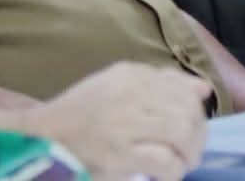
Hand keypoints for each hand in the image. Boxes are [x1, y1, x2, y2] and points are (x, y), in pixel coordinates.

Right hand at [20, 62, 210, 180]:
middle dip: (197, 134)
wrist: (41, 140)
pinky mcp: (120, 156)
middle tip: (191, 150)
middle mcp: (130, 94)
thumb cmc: (81, 114)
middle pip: (186, 111)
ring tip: (184, 163)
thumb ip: (161, 83)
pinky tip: (168, 175)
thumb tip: (204, 90)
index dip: (195, 110)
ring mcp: (125, 125)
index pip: (181, 87)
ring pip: (181, 134)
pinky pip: (165, 162)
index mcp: (130, 75)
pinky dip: (174, 171)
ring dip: (190, 153)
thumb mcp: (117, 86)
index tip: (192, 126)